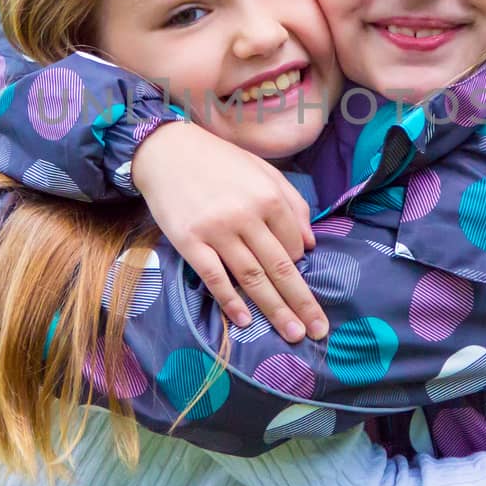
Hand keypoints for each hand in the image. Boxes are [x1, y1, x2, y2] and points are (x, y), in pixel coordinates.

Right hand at [132, 122, 327, 341]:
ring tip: (292, 334)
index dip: (299, 265)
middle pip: (280, 268)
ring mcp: (216, 231)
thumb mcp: (263, 171)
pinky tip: (245, 321)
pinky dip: (230, 301)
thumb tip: (311, 244)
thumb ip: (292, 203)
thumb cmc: (220, 161)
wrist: (167, 151)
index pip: (294, 244)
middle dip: (301, 302)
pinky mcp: (189, 242)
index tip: (295, 275)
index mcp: (268, 197)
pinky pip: (215, 278)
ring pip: (252, 278)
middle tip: (318, 330)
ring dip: (274, 309)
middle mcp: (246, 215)